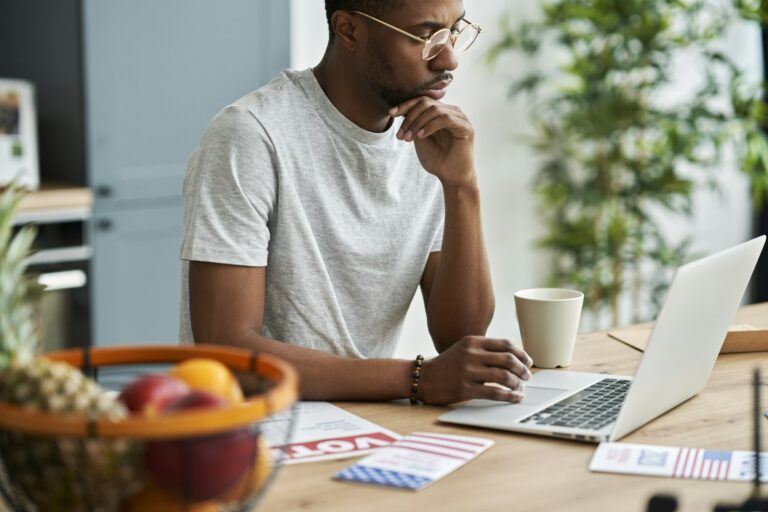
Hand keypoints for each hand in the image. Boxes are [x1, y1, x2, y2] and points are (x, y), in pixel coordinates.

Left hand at [389, 97, 474, 187]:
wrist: (451, 177)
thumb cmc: (437, 159)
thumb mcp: (419, 137)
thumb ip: (414, 123)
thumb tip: (399, 109)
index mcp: (442, 112)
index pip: (422, 100)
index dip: (405, 105)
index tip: (391, 113)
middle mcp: (452, 111)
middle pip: (426, 103)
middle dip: (410, 118)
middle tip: (401, 135)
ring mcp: (461, 118)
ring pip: (434, 110)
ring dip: (418, 123)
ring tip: (409, 138)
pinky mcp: (466, 128)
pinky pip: (446, 119)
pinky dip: (430, 126)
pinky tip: (421, 136)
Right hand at [417, 336, 533, 404]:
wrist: (424, 378)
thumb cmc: (447, 365)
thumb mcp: (464, 349)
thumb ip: (485, 350)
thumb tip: (514, 359)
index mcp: (473, 341)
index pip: (505, 344)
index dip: (521, 354)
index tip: (528, 362)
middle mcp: (471, 354)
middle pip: (508, 359)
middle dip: (522, 369)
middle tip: (527, 377)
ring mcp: (468, 372)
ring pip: (504, 376)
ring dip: (517, 383)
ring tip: (521, 388)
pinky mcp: (465, 389)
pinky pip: (494, 393)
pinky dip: (509, 396)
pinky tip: (515, 398)